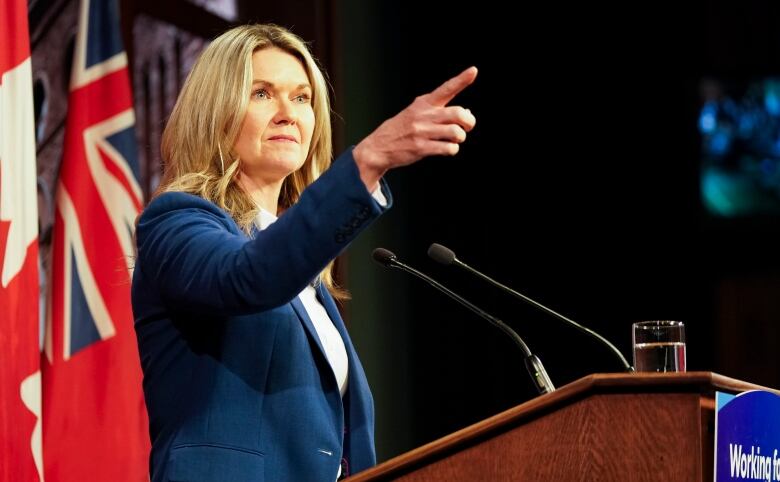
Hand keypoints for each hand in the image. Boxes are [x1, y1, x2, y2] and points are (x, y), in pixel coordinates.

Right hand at [353, 66, 477, 189]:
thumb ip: (439, 111)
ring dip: (460, 138)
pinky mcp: (421, 148)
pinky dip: (452, 150)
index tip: (473, 71)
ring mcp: (422, 132)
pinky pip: (448, 148)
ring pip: (456, 133)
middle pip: (458, 114)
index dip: (461, 80)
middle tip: (467, 127)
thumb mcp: (415, 113)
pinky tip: (446, 149)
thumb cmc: (401, 129)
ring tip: (453, 140)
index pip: (446, 88)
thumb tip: (467, 113)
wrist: (378, 147)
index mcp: (423, 104)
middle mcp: (424, 115)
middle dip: (469, 122)